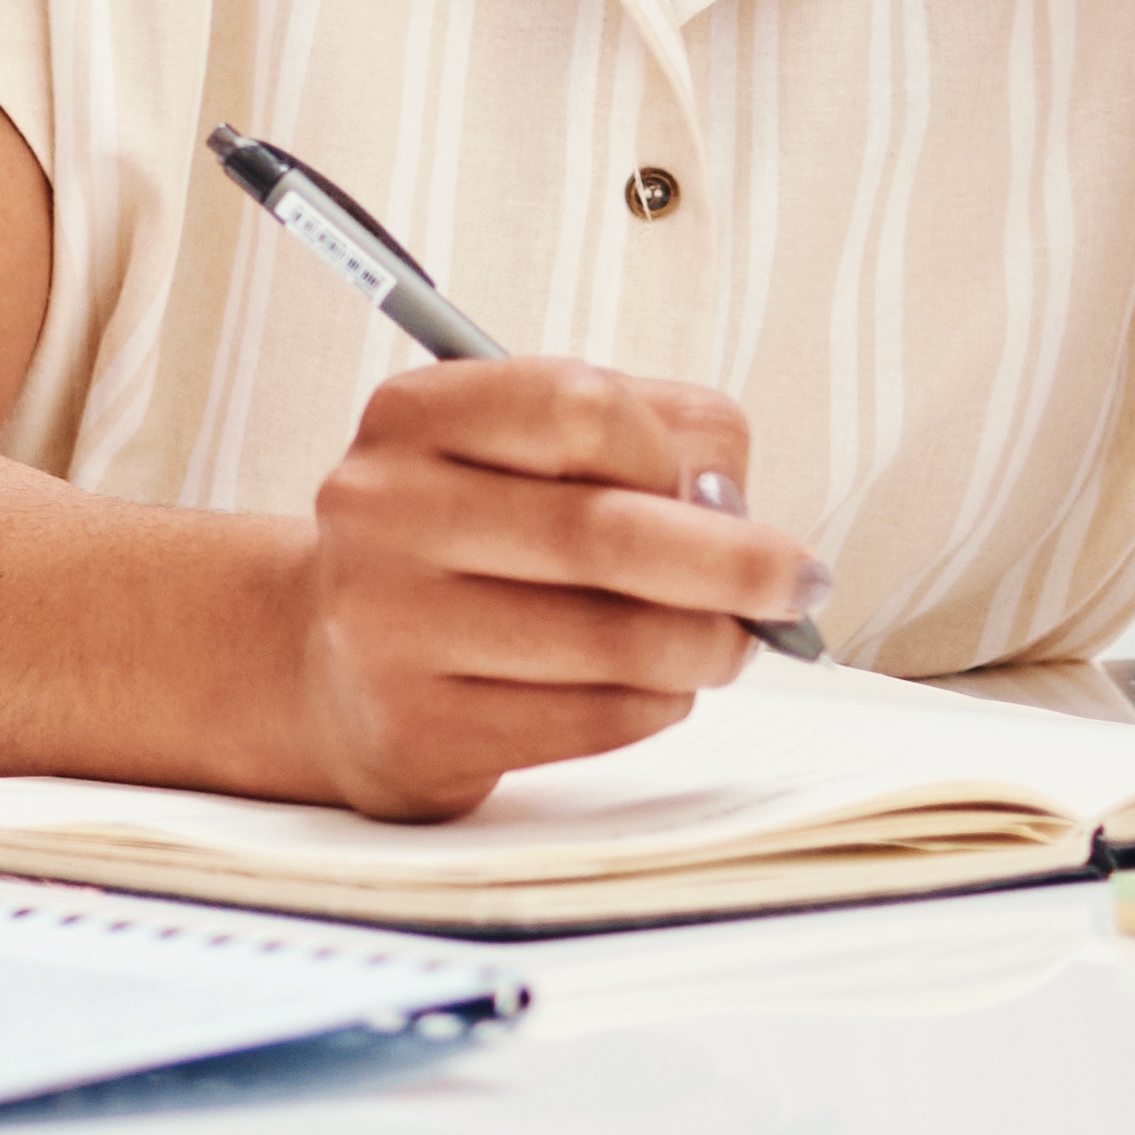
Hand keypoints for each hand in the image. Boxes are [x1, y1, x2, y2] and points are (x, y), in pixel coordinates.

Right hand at [278, 356, 822, 818]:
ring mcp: (386, 624)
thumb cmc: (478, 542)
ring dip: (707, 646)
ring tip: (723, 644)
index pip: (577, 407)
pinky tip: (647, 689)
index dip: (671, 454)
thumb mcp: (536, 453)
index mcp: (411, 414)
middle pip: (605, 532)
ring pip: (614, 640)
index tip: (717, 492)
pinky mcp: (418, 726)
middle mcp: (380, 510)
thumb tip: (740, 511)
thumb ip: (656, 438)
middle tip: (800, 583)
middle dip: (736, 563)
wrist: (334, 665)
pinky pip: (595, 721)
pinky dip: (657, 706)